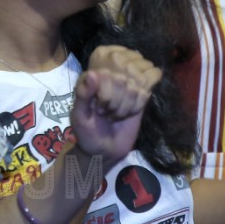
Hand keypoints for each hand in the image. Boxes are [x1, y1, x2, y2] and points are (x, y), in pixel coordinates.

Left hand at [69, 46, 160, 166]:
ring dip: (125, 108)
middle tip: (107, 114)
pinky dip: (136, 108)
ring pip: (134, 88)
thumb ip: (83, 95)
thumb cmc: (88, 133)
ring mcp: (124, 86)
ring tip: (115, 116)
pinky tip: (128, 114)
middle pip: (122, 80)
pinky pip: (144, 95)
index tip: (98, 110)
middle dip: (115, 103)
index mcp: (90, 79)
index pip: (106, 74)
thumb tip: (92, 73)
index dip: (104, 95)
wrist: (104, 150)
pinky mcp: (138, 95)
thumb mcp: (80, 116)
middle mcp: (108, 78)